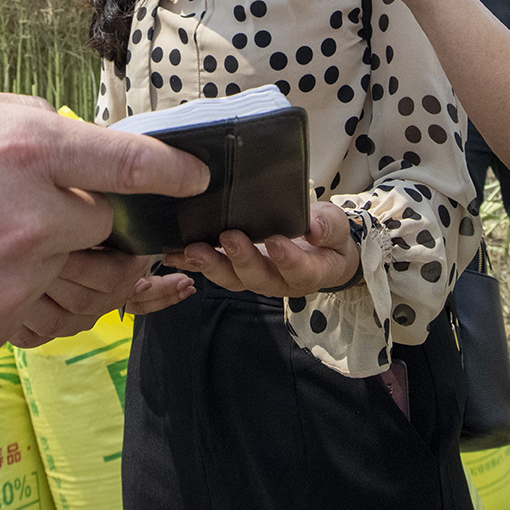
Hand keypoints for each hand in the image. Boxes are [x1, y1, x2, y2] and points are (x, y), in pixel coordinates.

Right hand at [0, 91, 209, 369]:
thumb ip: (32, 134)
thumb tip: (88, 156)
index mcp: (25, 149)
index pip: (133, 166)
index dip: (172, 176)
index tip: (192, 182)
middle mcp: (28, 222)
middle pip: (105, 235)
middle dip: (93, 228)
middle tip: (60, 221)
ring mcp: (5, 289)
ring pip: (68, 287)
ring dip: (53, 271)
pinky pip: (21, 321)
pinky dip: (4, 301)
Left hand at [162, 200, 359, 297]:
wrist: (320, 254)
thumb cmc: (328, 237)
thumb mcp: (337, 228)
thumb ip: (329, 228)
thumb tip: (314, 228)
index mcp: (310, 272)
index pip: (300, 270)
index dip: (288, 258)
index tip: (275, 241)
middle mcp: (279, 282)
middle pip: (258, 278)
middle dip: (241, 260)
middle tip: (227, 238)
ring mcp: (254, 278)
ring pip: (231, 279)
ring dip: (210, 265)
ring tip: (190, 251)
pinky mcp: (235, 270)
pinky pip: (214, 269)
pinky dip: (192, 262)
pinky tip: (172, 253)